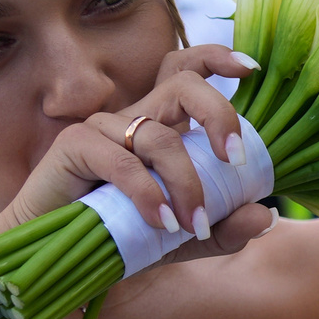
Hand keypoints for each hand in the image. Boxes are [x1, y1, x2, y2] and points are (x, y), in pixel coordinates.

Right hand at [0, 44, 264, 245]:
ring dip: (186, 184)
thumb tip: (263, 216)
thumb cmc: (117, 239)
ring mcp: (104, 129)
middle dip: (217, 115)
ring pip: (160, 137)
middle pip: (182, 85)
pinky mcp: (75, 146)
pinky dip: (148, 195)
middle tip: (235, 159)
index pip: (187, 72)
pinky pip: (123, 162)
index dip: (217, 59)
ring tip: (193, 226)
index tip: (250, 70)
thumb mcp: (181, 239)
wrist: (55, 259)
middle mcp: (134, 118)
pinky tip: (161, 225)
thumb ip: (222, 230)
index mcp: (160, 125)